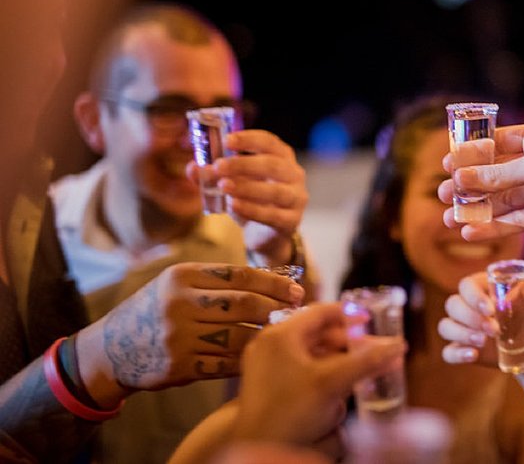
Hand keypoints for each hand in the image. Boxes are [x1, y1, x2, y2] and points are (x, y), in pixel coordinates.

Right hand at [76, 262, 305, 405]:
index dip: (274, 283)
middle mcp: (179, 303)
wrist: (110, 349)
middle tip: (296, 312)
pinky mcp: (179, 366)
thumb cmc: (156, 310)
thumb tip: (275, 281)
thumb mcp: (177, 283)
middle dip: (276, 309)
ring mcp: (178, 337)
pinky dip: (247, 361)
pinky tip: (261, 356)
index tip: (296, 290)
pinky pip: (225, 364)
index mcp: (182, 276)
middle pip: (244, 304)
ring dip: (266, 337)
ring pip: (239, 336)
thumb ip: (218, 280)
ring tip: (283, 335)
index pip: (240, 275)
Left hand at [189, 129, 308, 265]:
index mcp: (281, 157)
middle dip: (244, 164)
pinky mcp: (292, 221)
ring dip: (247, 187)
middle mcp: (294, 174)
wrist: (267, 234)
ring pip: (275, 191)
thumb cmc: (251, 199)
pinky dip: (252, 210)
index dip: (249, 139)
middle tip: (219, 166)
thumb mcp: (233, 183)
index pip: (269, 142)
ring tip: (223, 186)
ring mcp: (296, 198)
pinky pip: (272, 215)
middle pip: (273, 165)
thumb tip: (193, 167)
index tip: (227, 140)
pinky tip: (234, 206)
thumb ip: (213, 175)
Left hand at [233, 302, 406, 449]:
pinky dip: (325, 373)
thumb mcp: (333, 383)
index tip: (372, 319)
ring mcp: (268, 367)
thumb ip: (367, 361)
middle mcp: (271, 345)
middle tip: (373, 348)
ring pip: (313, 353)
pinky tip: (341, 387)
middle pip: (319, 333)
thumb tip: (399, 346)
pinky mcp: (270, 387)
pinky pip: (303, 370)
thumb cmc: (288, 413)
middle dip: (349, 342)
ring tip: (362, 369)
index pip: (321, 311)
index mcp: (280, 334)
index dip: (350, 313)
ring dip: (339, 359)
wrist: (258, 452)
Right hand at [438, 122, 523, 240]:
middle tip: (444, 194)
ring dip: (478, 209)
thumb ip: (498, 175)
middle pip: (496, 174)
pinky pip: (515, 220)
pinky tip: (471, 232)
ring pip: (503, 200)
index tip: (448, 163)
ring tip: (450, 219)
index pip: (498, 142)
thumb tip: (461, 177)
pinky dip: (494, 226)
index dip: (472, 153)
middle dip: (470, 185)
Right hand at [438, 272, 523, 368]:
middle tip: (494, 329)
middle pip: (453, 304)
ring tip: (484, 342)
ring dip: (462, 333)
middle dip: (470, 317)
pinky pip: (448, 352)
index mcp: (484, 288)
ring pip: (446, 326)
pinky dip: (456, 354)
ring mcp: (464, 328)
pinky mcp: (464, 349)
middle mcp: (469, 306)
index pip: (467, 285)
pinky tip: (473, 355)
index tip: (491, 309)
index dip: (473, 296)